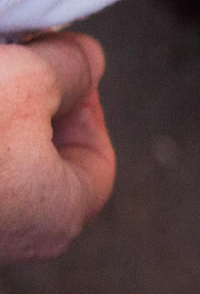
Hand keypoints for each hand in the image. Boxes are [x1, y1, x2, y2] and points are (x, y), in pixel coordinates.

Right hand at [0, 32, 115, 261]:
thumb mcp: (26, 82)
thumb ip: (68, 68)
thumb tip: (86, 57)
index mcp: (57, 215)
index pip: (95, 158)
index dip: (84, 104)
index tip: (61, 65)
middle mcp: (18, 236)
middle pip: (45, 161)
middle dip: (32, 106)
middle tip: (16, 65)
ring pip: (7, 166)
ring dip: (2, 117)